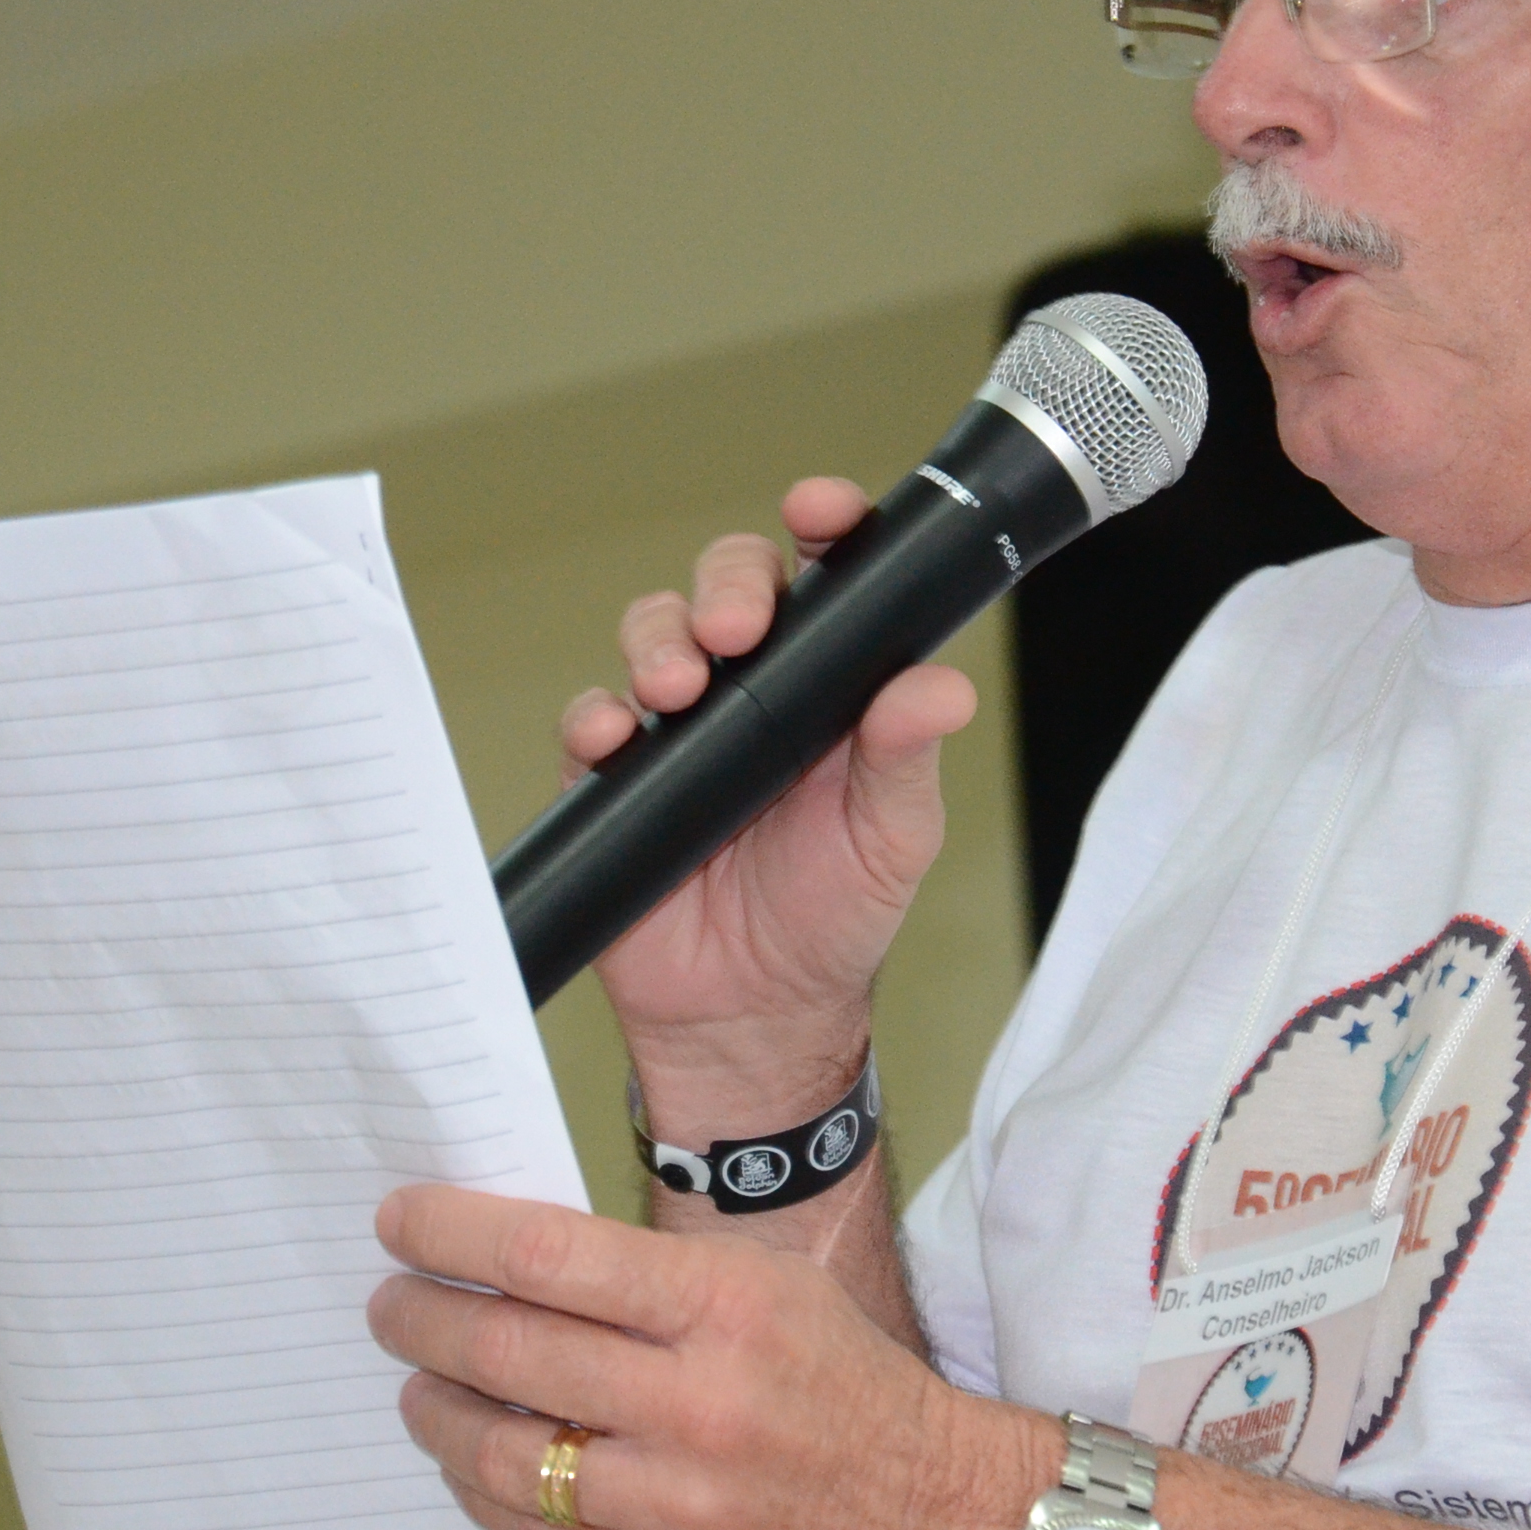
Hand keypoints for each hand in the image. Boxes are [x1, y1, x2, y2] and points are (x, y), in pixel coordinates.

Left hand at [368, 1183, 1053, 1529]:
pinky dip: (493, 1498)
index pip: (548, 1258)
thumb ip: (658, 1282)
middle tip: (390, 1309)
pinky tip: (479, 1470)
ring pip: (501, 1459)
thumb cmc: (855, 1394)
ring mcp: (677, 1513)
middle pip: (505, 1354)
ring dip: (438, 1417)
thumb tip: (519, 1262)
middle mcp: (696, 1408)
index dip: (451, 1235)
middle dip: (421, 1323)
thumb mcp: (780, 1294)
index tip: (400, 1223)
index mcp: (726, 1311)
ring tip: (421, 1394)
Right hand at [562, 478, 977, 1096]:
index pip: (828, 580)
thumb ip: (907, 756)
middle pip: (730, 587)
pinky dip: (595, 716)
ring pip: (654, 635)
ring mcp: (680, 726)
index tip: (822, 510)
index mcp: (833, 685)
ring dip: (660, 641)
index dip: (825, 527)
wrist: (751, 1018)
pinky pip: (589, 721)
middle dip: (728, 584)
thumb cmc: (833, 919)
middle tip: (738, 625)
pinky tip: (615, 737)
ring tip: (678, 688)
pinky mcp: (614, 776)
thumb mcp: (891, 837)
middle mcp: (755, 689)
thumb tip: (941, 686)